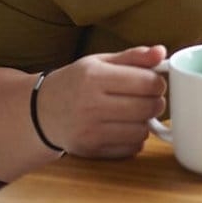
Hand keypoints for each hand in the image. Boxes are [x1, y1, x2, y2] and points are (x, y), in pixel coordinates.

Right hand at [36, 45, 167, 158]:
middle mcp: (90, 105)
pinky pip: (131, 148)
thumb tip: (161, 52)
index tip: (153, 83)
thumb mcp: (99, 62)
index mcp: (94, 77)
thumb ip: (133, 57)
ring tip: (134, 113)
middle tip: (148, 98)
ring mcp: (89, 131)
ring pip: (142, 130)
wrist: (40, 112)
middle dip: (155, 102)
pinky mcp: (91, 150)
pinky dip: (134, 139)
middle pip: (147, 107)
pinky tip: (123, 128)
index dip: (158, 82)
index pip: (146, 82)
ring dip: (144, 122)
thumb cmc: (75, 83)